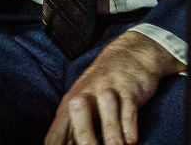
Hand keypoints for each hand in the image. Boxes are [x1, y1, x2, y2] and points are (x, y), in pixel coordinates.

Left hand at [45, 32, 183, 144]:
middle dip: (83, 136)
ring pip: (107, 109)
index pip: (58, 129)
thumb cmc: (102, 87)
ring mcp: (109, 89)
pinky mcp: (129, 89)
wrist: (130, 54)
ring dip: (110, 131)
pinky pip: (129, 107)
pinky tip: (131, 140)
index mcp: (71, 103)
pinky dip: (130, 123)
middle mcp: (87, 94)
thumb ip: (74, 129)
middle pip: (78, 116)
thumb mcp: (83, 103)